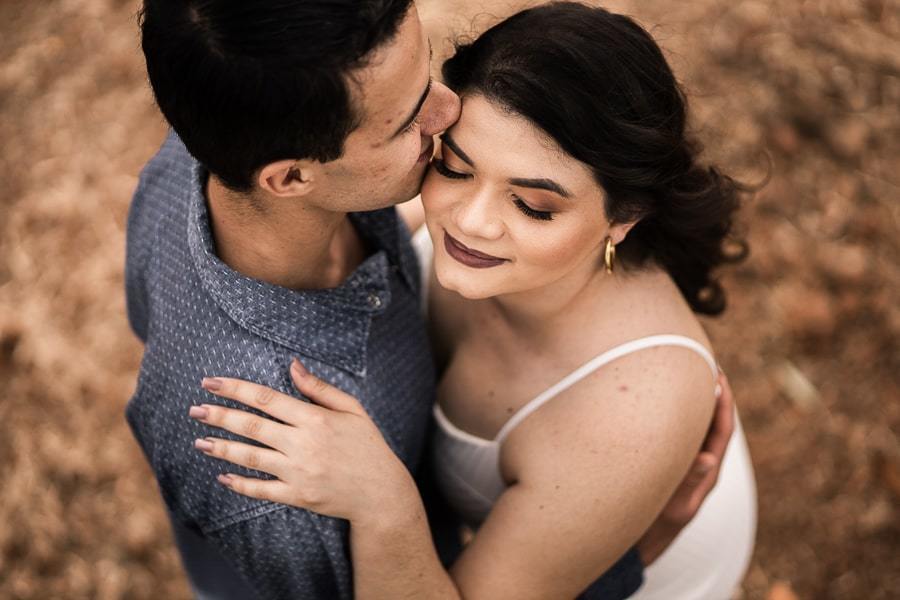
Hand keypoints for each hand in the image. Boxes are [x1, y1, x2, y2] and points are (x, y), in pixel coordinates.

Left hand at [188, 359, 416, 523]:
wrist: (381, 492)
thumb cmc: (367, 445)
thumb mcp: (352, 409)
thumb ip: (319, 388)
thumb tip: (292, 365)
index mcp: (315, 419)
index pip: (266, 399)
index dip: (235, 388)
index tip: (211, 382)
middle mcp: (303, 444)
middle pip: (252, 426)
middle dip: (219, 416)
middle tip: (195, 409)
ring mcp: (298, 472)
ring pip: (250, 457)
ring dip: (221, 448)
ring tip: (199, 440)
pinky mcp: (297, 496)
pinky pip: (261, 490)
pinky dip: (239, 483)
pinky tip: (222, 476)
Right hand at [636, 370, 734, 564]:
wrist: (641, 539)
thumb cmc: (658, 524)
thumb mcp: (676, 506)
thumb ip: (691, 483)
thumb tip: (709, 459)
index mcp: (708, 470)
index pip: (722, 428)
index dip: (723, 401)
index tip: (719, 374)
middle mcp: (700, 461)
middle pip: (711, 420)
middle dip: (710, 391)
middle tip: (704, 360)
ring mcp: (685, 460)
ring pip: (694, 423)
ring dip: (692, 398)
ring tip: (684, 370)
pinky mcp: (669, 460)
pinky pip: (676, 430)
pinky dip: (673, 411)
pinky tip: (659, 397)